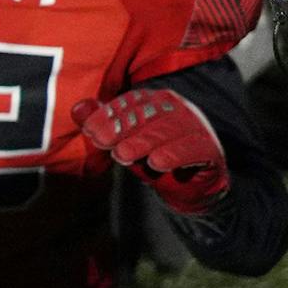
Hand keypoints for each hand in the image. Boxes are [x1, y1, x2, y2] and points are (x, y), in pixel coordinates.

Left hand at [72, 89, 228, 215]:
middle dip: (123, 127)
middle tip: (103, 142)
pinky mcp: (209, 150)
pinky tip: (157, 163)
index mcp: (156, 101)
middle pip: (150, 113)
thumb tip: (78, 107)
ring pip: (170, 130)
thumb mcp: (122, 141)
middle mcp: (178, 109)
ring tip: (122, 155)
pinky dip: (174, 155)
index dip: (109, 114)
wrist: (185, 185)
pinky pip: (193, 149)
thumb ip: (101, 123)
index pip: (133, 101)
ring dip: (144, 142)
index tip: (89, 130)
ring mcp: (196, 128)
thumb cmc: (151, 156)